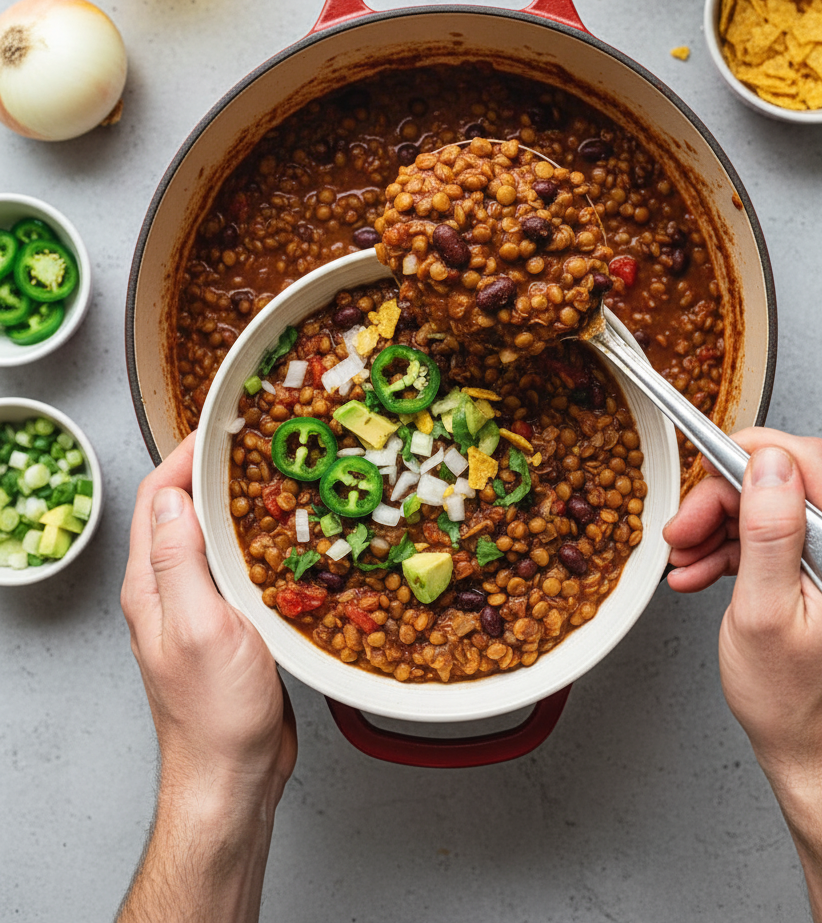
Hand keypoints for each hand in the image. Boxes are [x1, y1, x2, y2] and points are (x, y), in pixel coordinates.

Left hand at [121, 431, 296, 806]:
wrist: (233, 776)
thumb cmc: (214, 714)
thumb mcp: (198, 626)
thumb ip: (180, 561)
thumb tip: (171, 499)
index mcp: (151, 586)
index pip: (156, 499)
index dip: (184, 456)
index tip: (220, 427)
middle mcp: (167, 592)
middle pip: (181, 512)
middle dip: (213, 470)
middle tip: (258, 443)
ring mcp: (197, 609)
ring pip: (211, 539)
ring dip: (238, 504)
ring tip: (278, 477)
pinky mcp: (227, 627)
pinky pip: (236, 569)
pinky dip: (258, 542)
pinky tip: (288, 537)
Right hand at [664, 429, 821, 919]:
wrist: (805, 745)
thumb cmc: (790, 697)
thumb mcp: (764, 612)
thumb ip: (768, 534)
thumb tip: (767, 465)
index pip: (806, 462)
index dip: (752, 453)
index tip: (707, 462)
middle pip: (777, 482)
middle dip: (720, 498)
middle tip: (682, 528)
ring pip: (764, 506)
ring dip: (715, 526)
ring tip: (683, 557)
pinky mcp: (808, 567)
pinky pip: (763, 535)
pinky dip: (725, 548)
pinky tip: (699, 570)